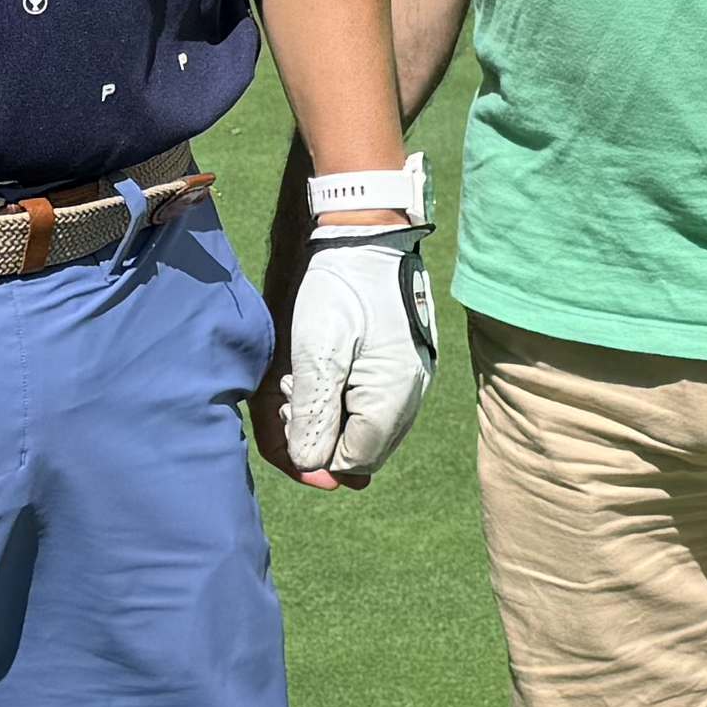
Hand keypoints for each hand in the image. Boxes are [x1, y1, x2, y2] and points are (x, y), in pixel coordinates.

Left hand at [259, 225, 437, 486]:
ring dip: (333, 415)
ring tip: (307, 379)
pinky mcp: (409, 367)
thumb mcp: (315, 356)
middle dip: (324, 432)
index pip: (354, 461)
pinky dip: (348, 398)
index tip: (291, 414)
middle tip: (295, 395)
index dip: (317, 452)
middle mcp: (412, 398)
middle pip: (365, 449)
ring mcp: (415, 383)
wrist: (371, 241)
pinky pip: (377, 404)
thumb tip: (310, 466)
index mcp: (392, 400)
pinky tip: (328, 370)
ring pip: (370, 428)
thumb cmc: (339, 294)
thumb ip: (313, 417)